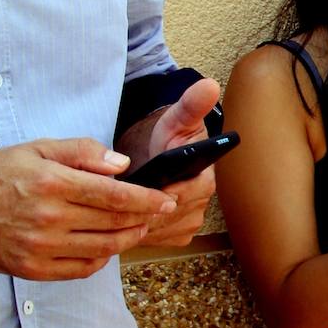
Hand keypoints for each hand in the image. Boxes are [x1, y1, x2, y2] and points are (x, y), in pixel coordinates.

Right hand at [0, 138, 176, 280]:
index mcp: (54, 184)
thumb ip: (84, 152)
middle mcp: (49, 218)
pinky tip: (108, 247)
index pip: (115, 195)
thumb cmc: (0, 173)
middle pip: (114, 222)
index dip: (147, 199)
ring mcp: (39, 247)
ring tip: (140, 228)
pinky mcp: (31, 268)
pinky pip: (79, 269)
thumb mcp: (40, 147)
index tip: (166, 200)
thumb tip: (122, 165)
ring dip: (128, 239)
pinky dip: (101, 259)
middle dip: (145, 218)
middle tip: (160, 213)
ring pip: (102, 248)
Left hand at [119, 78, 221, 246]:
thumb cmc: (168, 138)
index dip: (160, 192)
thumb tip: (209, 86)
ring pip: (160, 231)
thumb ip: (191, 105)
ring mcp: (191, 221)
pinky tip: (125, 220)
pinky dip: (139, 233)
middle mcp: (202, 203)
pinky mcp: (177, 235)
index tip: (139, 186)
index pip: (184, 195)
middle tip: (118, 198)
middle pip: (169, 216)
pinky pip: (157, 240)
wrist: (161, 156)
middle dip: (144, 208)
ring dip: (138, 222)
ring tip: (117, 208)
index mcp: (206, 178)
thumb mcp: (176, 120)